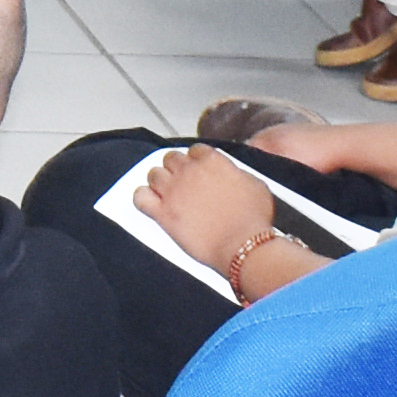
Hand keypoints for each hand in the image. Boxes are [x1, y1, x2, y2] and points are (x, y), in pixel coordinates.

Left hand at [136, 140, 282, 272]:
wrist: (242, 246)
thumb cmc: (252, 220)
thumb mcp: (256, 185)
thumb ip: (237, 173)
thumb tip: (232, 174)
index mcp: (212, 161)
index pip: (195, 150)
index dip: (195, 160)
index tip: (197, 168)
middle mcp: (189, 171)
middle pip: (171, 159)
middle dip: (176, 168)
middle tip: (182, 180)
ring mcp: (173, 191)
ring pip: (154, 174)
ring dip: (159, 180)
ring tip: (165, 190)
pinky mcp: (162, 213)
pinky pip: (140, 198)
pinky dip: (142, 197)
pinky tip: (148, 201)